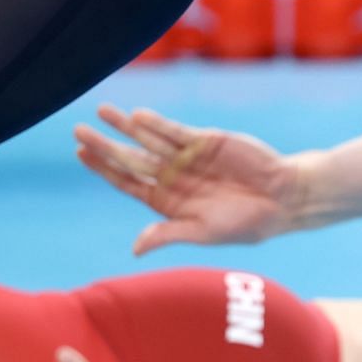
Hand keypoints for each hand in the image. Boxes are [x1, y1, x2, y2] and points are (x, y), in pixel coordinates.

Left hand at [74, 104, 303, 254]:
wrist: (283, 199)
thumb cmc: (246, 224)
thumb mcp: (204, 232)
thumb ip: (169, 234)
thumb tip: (135, 249)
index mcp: (167, 202)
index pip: (127, 182)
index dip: (104, 169)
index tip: (80, 155)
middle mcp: (172, 177)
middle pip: (131, 159)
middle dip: (105, 145)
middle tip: (78, 131)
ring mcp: (187, 157)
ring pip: (149, 140)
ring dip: (126, 127)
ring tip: (102, 111)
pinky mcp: (205, 141)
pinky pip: (176, 131)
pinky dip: (158, 124)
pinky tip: (138, 117)